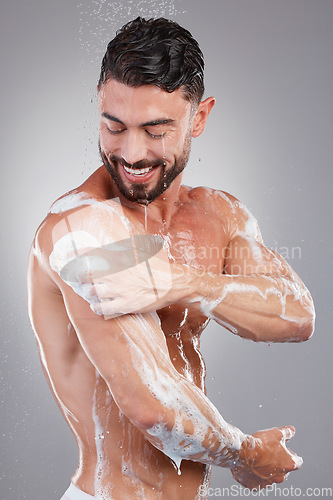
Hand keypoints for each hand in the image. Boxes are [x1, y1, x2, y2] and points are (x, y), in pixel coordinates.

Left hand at [57, 234, 193, 316]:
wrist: (174, 282)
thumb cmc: (158, 265)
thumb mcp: (141, 248)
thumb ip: (124, 244)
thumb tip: (115, 234)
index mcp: (118, 257)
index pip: (87, 254)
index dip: (71, 254)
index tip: (61, 254)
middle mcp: (115, 274)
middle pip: (84, 276)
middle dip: (78, 276)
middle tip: (77, 277)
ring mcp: (118, 291)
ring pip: (90, 293)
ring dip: (89, 292)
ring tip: (93, 291)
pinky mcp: (123, 305)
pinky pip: (100, 308)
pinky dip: (97, 306)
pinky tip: (101, 304)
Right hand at [231, 426, 302, 489]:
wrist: (242, 452)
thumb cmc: (260, 444)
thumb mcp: (276, 433)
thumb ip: (287, 432)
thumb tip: (292, 430)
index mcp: (289, 464)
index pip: (298, 461)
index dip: (292, 454)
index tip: (286, 450)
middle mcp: (280, 477)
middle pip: (284, 470)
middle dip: (279, 462)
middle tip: (270, 452)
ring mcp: (267, 483)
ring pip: (271, 476)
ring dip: (268, 469)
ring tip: (259, 458)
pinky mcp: (255, 486)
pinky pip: (258, 481)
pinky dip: (256, 474)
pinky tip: (251, 465)